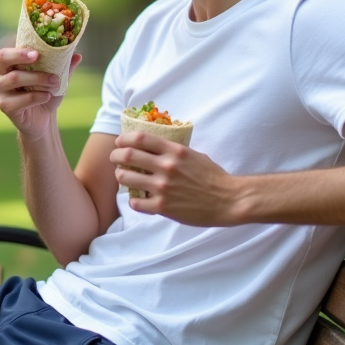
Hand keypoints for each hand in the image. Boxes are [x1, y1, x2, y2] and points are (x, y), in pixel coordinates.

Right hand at [0, 48, 81, 139]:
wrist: (44, 118)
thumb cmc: (45, 91)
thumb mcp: (56, 77)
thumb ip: (64, 66)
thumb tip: (77, 55)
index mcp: (7, 63)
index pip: (6, 51)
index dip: (18, 50)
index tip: (36, 52)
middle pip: (3, 60)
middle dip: (22, 57)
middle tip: (38, 57)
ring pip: (14, 78)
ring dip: (37, 78)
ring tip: (55, 81)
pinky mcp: (5, 107)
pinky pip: (21, 99)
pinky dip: (37, 96)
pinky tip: (47, 96)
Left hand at [111, 131, 244, 225]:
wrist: (228, 200)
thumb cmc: (213, 177)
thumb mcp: (194, 155)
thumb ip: (174, 151)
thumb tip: (156, 147)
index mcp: (175, 151)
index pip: (140, 138)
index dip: (125, 138)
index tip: (120, 142)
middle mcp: (166, 167)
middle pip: (128, 155)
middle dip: (116, 156)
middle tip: (115, 158)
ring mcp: (163, 187)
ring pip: (126, 178)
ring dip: (121, 176)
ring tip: (123, 177)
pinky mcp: (163, 207)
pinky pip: (136, 202)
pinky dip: (133, 200)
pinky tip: (138, 199)